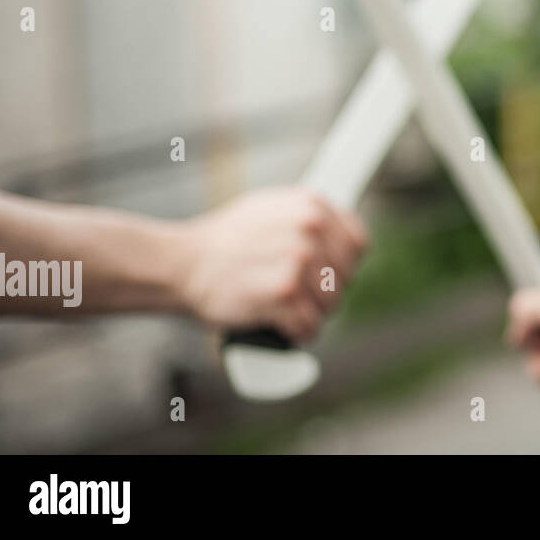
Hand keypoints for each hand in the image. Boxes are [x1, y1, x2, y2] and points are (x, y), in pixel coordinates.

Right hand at [177, 187, 367, 341]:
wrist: (182, 264)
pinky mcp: (284, 292)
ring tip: (283, 308)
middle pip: (345, 278)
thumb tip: (340, 234)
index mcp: (312, 204)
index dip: (342, 267)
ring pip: (330, 304)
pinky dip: (296, 334)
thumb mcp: (271, 210)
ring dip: (310, 315)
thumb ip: (307, 218)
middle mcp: (310, 227)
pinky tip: (280, 326)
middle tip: (295, 297)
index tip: (324, 276)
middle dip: (325, 294)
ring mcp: (299, 258)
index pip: (357, 245)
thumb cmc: (225, 242)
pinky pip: (309, 326)